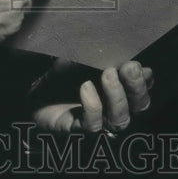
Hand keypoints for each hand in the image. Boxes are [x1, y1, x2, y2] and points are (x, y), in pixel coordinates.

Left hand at [32, 60, 152, 134]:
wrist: (32, 96)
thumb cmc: (59, 78)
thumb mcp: (79, 60)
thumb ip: (98, 56)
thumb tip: (118, 47)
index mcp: (118, 92)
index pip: (142, 90)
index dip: (145, 80)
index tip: (138, 65)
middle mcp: (114, 111)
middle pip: (139, 106)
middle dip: (137, 86)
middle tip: (129, 67)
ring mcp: (99, 123)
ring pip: (120, 118)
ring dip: (117, 95)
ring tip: (107, 73)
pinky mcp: (79, 131)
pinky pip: (93, 124)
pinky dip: (92, 105)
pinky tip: (86, 87)